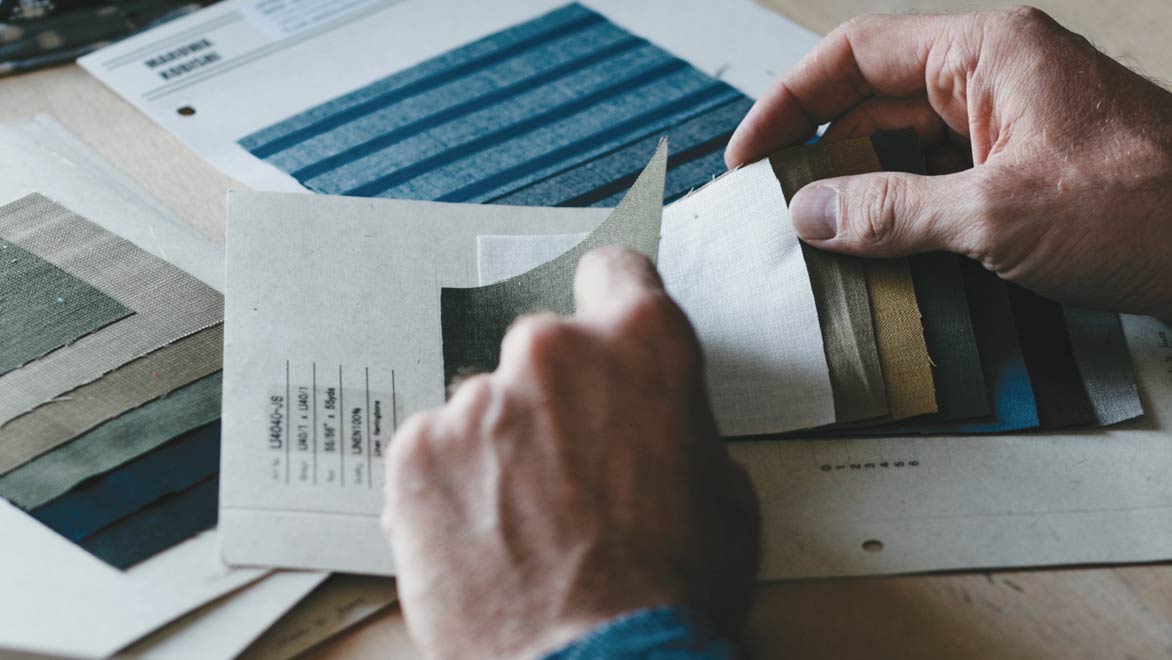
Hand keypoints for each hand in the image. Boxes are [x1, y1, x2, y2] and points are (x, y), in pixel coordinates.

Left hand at [381, 247, 759, 659]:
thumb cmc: (674, 591)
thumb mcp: (723, 491)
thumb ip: (677, 426)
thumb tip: (653, 425)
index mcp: (640, 346)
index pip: (613, 273)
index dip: (609, 301)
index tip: (598, 322)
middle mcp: (551, 352)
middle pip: (543, 350)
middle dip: (554, 397)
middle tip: (568, 469)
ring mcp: (476, 401)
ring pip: (483, 407)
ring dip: (499, 448)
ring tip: (522, 522)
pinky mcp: (415, 453)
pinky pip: (432, 453)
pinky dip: (450, 487)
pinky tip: (481, 538)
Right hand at [727, 6, 1171, 321]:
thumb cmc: (1151, 209)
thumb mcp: (998, 213)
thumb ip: (891, 210)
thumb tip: (810, 214)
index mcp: (987, 52)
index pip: (855, 55)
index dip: (788, 102)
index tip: (748, 154)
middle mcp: (994, 78)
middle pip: (873, 103)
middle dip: (820, 156)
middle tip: (777, 212)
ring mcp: (1011, 125)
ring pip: (903, 149)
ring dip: (860, 193)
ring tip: (819, 244)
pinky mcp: (1023, 171)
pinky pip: (939, 182)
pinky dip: (901, 216)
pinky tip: (877, 256)